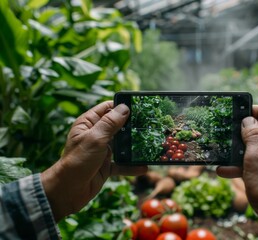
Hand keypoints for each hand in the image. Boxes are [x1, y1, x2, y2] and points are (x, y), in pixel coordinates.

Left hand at [41, 101, 147, 221]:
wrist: (68, 191)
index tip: (138, 106)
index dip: (121, 106)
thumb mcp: (95, 138)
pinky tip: (143, 167)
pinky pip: (122, 164)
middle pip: (118, 126)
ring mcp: (102, 151)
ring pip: (122, 145)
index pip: (106, 109)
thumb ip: (110, 123)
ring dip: (134, 147)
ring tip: (150, 144)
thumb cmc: (78, 161)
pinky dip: (131, 166)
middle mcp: (96, 135)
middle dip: (132, 126)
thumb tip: (124, 108)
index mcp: (88, 124)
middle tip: (150, 124)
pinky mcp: (106, 166)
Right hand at [217, 105, 257, 234]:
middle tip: (229, 129)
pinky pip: (255, 164)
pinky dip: (241, 166)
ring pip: (256, 149)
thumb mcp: (256, 157)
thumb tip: (248, 120)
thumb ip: (252, 136)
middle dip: (244, 132)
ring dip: (239, 151)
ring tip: (223, 153)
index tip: (242, 109)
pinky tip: (224, 171)